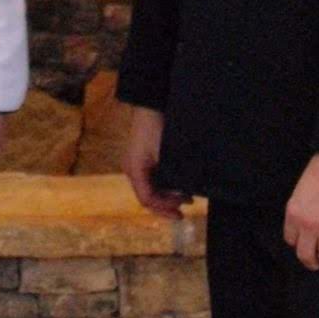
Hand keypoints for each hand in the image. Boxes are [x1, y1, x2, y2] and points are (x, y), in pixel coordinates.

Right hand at [123, 105, 189, 220]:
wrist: (150, 105)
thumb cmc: (156, 128)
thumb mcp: (165, 153)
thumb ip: (171, 175)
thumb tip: (184, 194)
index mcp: (135, 170)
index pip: (147, 199)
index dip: (164, 208)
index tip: (180, 211)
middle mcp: (132, 170)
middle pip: (147, 197)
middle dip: (166, 206)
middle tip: (183, 211)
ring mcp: (136, 165)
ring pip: (150, 189)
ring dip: (166, 196)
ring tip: (185, 199)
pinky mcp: (142, 160)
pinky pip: (151, 180)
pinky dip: (164, 186)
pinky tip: (177, 186)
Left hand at [283, 152, 318, 269]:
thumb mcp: (301, 192)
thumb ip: (301, 212)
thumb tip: (306, 230)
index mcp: (293, 214)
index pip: (291, 241)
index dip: (299, 244)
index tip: (306, 245)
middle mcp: (307, 225)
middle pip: (306, 256)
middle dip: (312, 262)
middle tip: (318, 263)